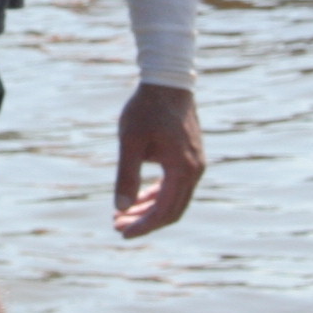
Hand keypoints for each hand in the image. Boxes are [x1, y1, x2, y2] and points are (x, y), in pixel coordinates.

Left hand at [113, 83, 203, 237]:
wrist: (167, 80)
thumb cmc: (146, 108)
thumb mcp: (130, 141)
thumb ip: (126, 175)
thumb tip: (120, 208)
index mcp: (182, 170)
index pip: (164, 211)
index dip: (143, 226)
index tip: (121, 232)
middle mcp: (194, 171)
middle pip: (171, 210)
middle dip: (144, 222)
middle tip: (117, 227)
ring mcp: (195, 164)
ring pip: (174, 199)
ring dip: (149, 209)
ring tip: (122, 215)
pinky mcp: (190, 157)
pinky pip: (175, 185)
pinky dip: (156, 194)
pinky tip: (138, 198)